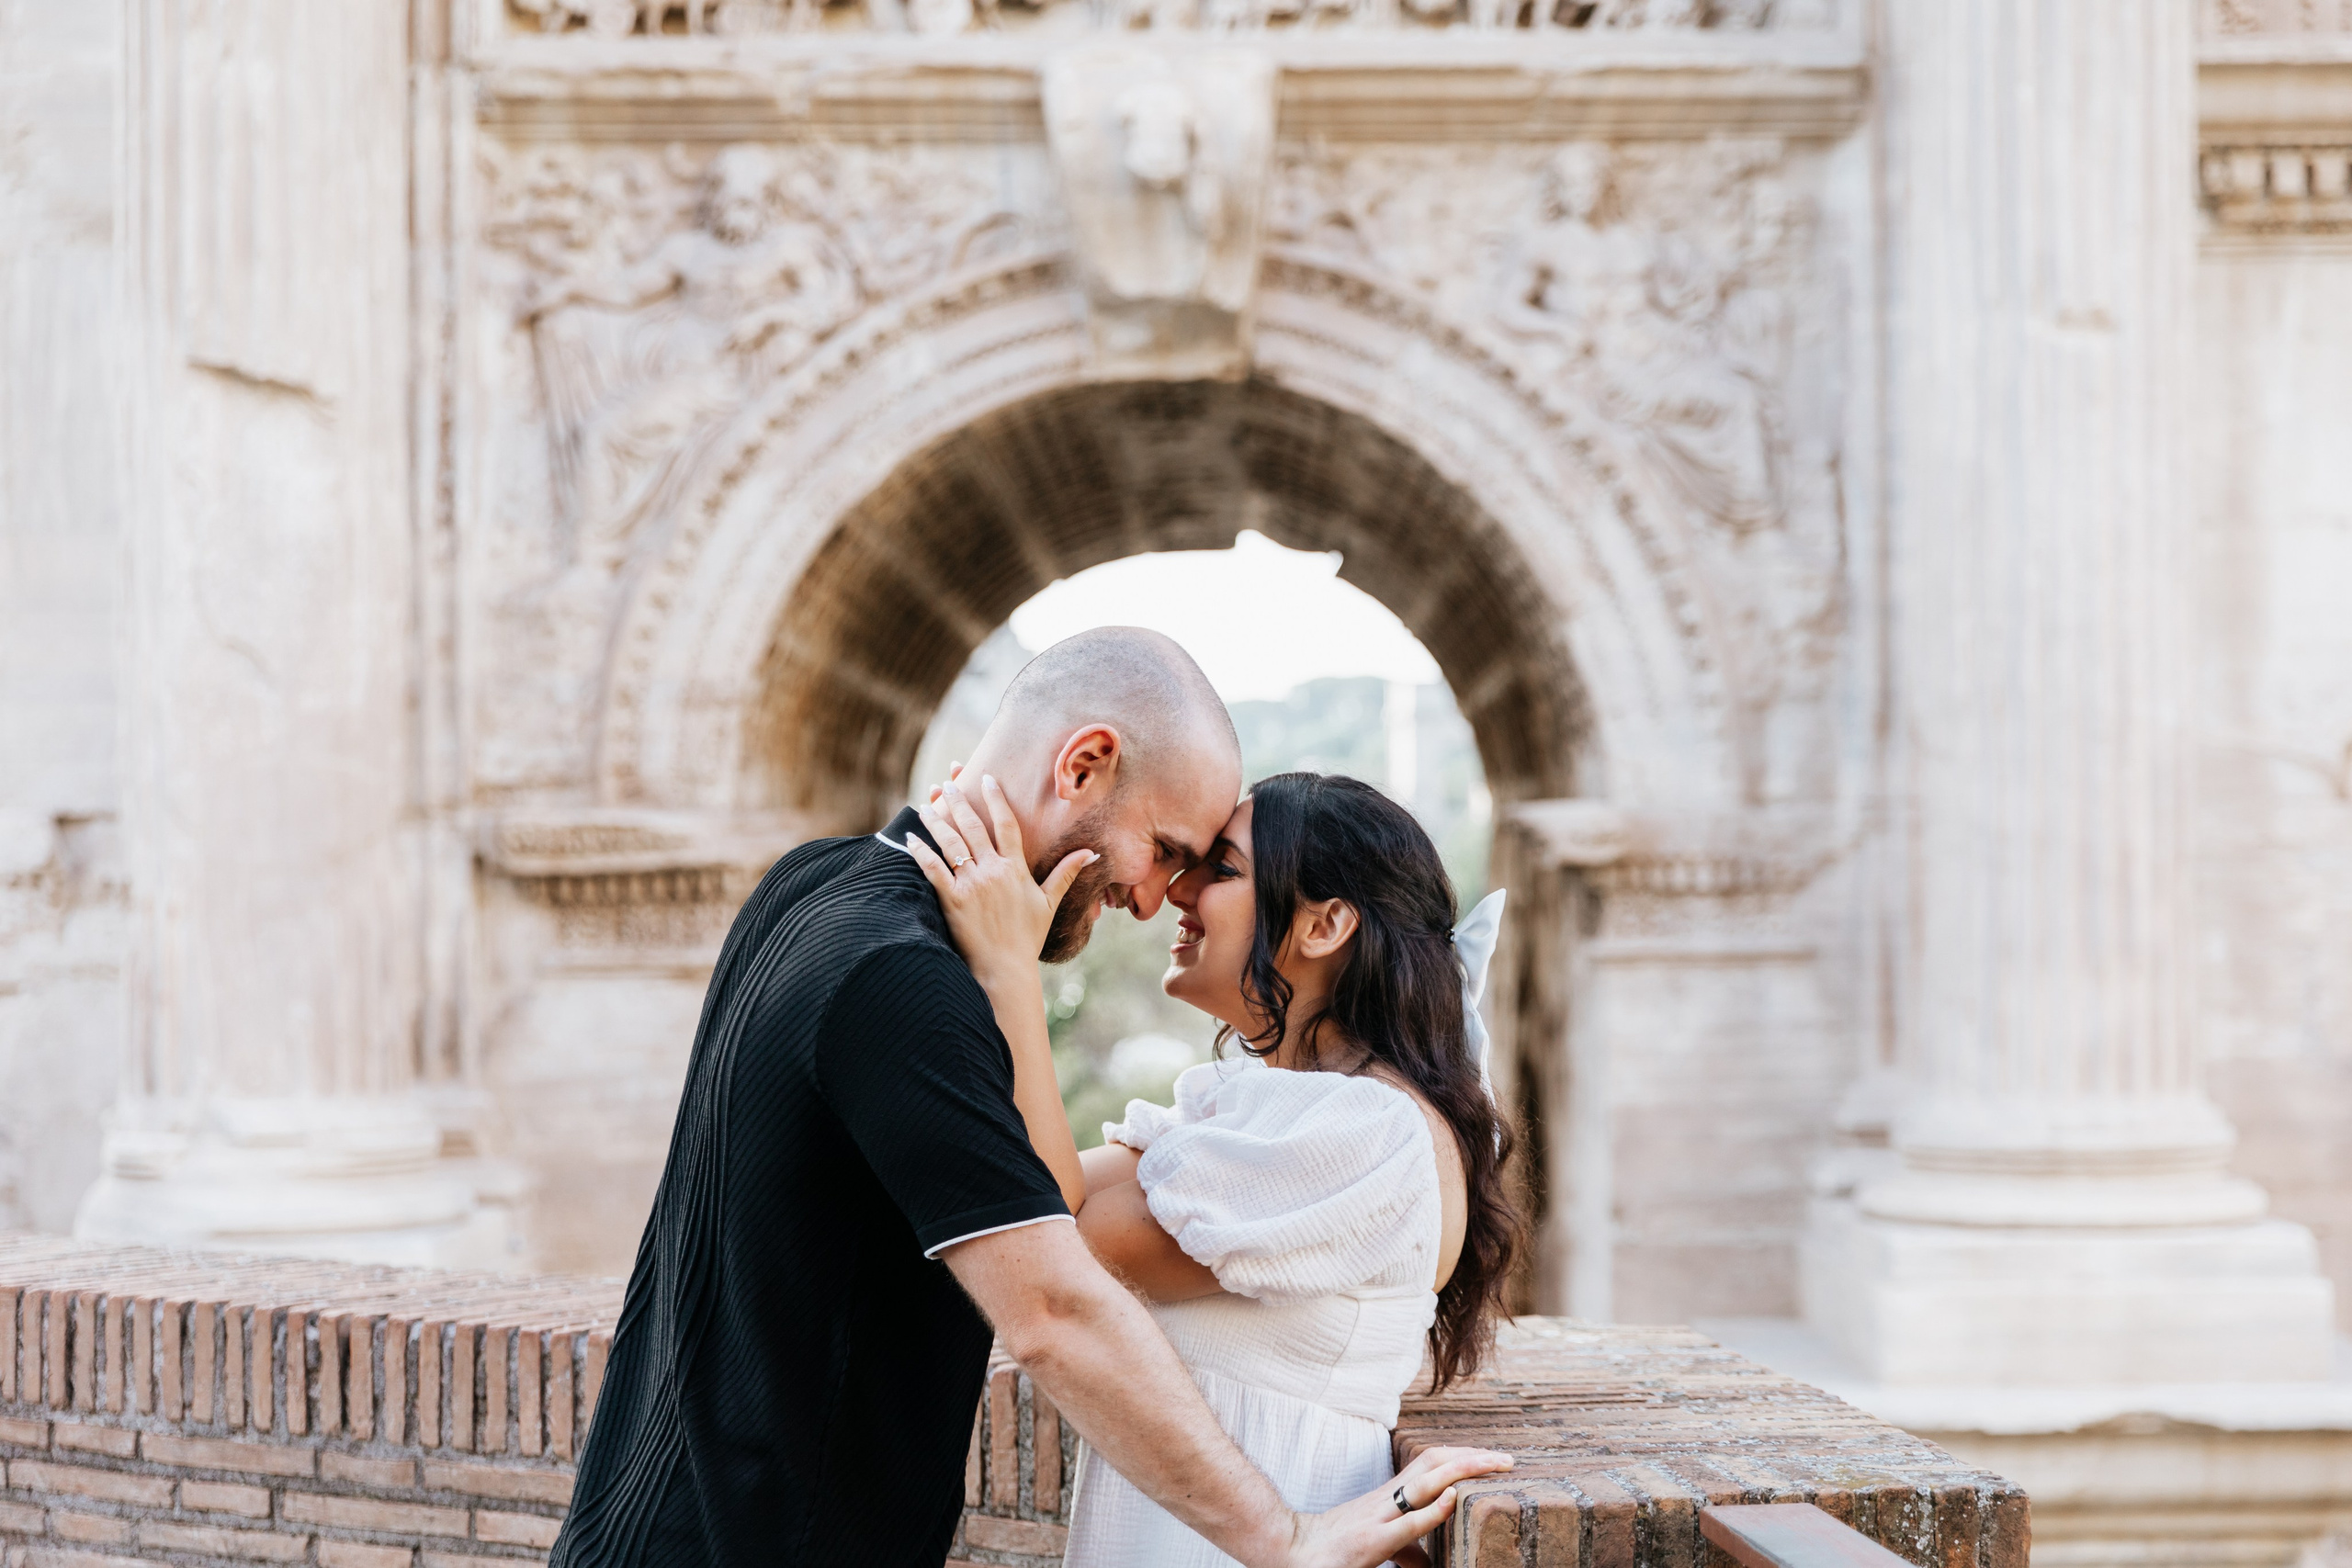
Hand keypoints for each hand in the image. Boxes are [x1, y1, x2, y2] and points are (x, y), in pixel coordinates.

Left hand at [905, 775, 1094, 989]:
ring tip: (927, 804)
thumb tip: (1091, 853)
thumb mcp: (1049, 902)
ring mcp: (971, 884)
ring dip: (938, 821)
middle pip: (973, 828)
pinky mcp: (951, 899)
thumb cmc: (1027, 937)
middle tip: (949, 783)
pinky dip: (921, 851)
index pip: (1006, 825)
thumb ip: (1066, 873)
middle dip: (960, 802)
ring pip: (951, 843)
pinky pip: (933, 869)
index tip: (987, 779)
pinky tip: (911, 836)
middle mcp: (992, 871)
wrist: (1005, 968)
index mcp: (1015, 868)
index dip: (996, 800)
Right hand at [1282, 1447, 1513, 1567]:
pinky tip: (1455, 1500)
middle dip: (1472, 1457)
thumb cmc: (1331, 1549)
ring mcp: (1379, 1516)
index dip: (1463, 1457)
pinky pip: (1407, 1521)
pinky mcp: (1372, 1541)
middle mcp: (1387, 1499)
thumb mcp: (1377, 1543)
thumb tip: (1432, 1562)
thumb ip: (1407, 1548)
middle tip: (1507, 1459)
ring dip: (1464, 1470)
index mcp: (1389, 1497)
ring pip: (1426, 1481)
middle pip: (1434, 1463)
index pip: (1430, 1464)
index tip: (1493, 1459)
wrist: (1287, 1551)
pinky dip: (1434, 1510)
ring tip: (1495, 1465)